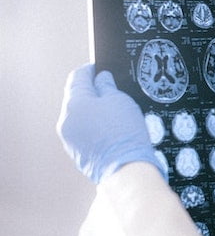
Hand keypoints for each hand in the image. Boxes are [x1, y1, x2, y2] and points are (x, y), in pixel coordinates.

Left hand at [57, 64, 166, 183]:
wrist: (126, 168)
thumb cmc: (124, 133)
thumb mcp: (120, 100)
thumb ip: (107, 86)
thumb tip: (101, 79)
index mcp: (74, 103)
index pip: (77, 77)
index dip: (90, 70)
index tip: (99, 68)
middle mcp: (66, 120)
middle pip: (76, 97)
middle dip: (92, 92)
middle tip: (112, 91)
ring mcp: (69, 138)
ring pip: (80, 116)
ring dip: (93, 111)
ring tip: (115, 113)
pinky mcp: (76, 152)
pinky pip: (83, 132)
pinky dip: (94, 127)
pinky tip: (111, 130)